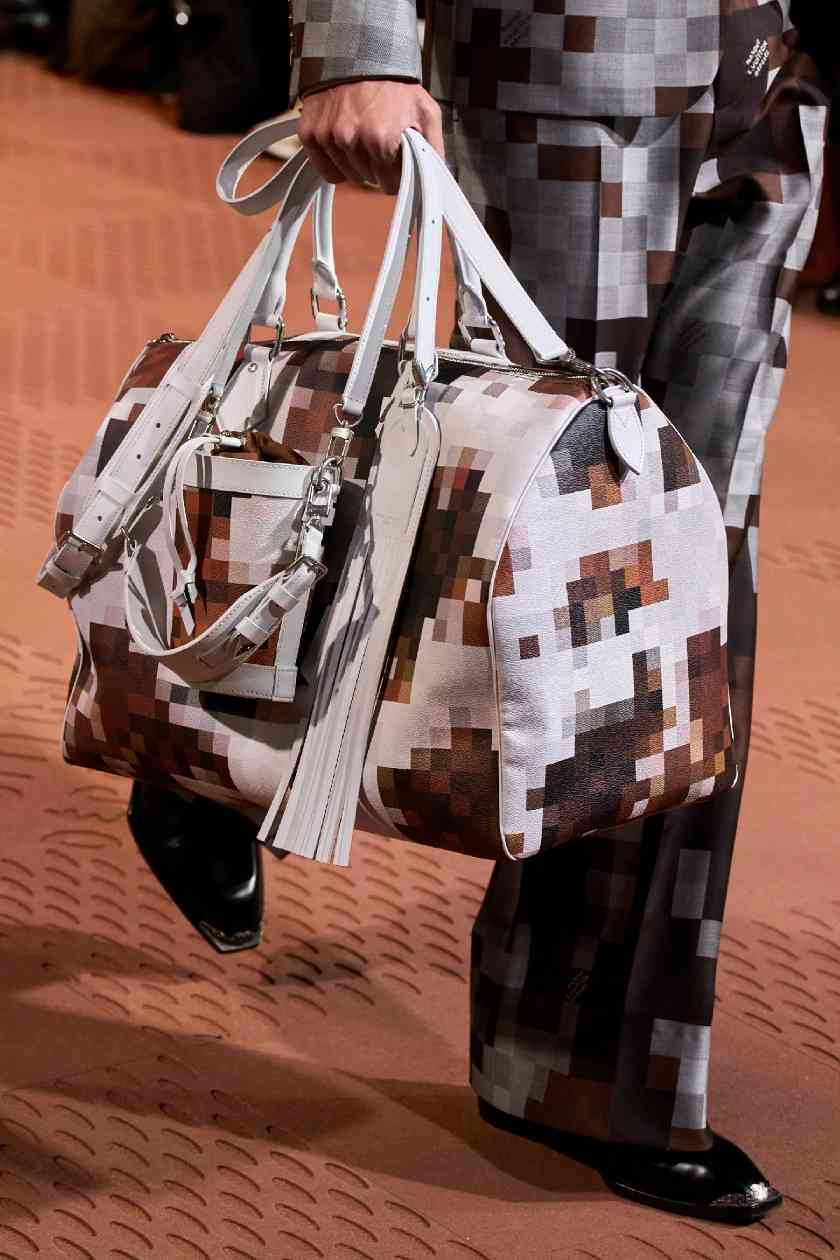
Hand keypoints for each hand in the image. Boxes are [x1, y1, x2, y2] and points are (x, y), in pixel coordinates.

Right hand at [298, 80, 444, 194]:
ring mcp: (327, 136)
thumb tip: (435, 180)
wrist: (359, 54)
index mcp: (380, 138)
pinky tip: (343, 144)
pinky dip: (334, 163)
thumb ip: (433, 149)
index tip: (396, 161)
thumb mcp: (426, 112)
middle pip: (368, 181)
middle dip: (376, 168)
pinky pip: (324, 169)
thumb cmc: (395, 84)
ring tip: (362, 137)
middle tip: (379, 143)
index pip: (389, 185)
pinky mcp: (310, 133)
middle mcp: (350, 139)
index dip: (396, 175)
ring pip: (347, 176)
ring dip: (356, 164)